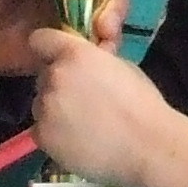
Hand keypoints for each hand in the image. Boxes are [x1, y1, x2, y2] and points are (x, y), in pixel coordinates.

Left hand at [28, 26, 171, 186]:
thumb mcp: (122, 67)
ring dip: (55, 110)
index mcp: (74, 55)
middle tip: (82, 101)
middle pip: (43, 76)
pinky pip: (41, 131)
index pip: (41, 40)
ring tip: (82, 127)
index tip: (59, 60)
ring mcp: (44, 108)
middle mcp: (53, 77)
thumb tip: (87, 64)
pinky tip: (77, 142)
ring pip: (41, 104)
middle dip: (58, 85)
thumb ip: (95, 61)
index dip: (49, 50)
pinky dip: (55, 135)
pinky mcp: (42, 136)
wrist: (146, 146)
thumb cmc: (142, 105)